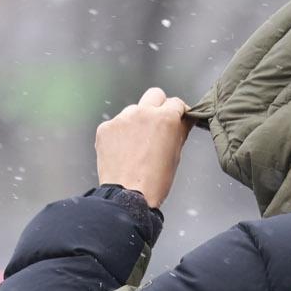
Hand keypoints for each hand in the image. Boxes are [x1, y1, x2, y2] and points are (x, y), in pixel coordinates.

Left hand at [96, 87, 193, 207]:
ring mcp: (122, 119)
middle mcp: (143, 112)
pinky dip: (120, 134)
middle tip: (158, 124)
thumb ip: (180, 131)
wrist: (127, 195)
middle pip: (155, 95)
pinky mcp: (105, 128)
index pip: (176, 102)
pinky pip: (116, 124)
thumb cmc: (156, 180)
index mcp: (165, 118)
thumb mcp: (176, 155)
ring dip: (137, 121)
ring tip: (136, 144)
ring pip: (133, 110)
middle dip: (159, 106)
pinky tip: (122, 150)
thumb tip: (184, 120)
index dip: (178, 112)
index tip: (177, 119)